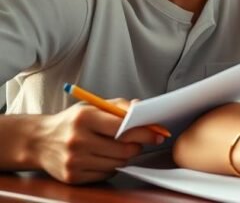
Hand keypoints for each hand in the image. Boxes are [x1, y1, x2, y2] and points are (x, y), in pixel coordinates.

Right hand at [30, 99, 164, 183]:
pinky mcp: (72, 176)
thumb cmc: (70, 122)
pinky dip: (110, 167)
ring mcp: (74, 161)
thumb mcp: (92, 106)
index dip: (145, 130)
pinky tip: (102, 157)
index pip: (124, 127)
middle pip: (124, 149)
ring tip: (116, 148)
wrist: (38, 141)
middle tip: (137, 142)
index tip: (158, 133)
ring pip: (117, 163)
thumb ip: (119, 106)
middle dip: (137, 145)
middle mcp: (77, 140)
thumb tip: (143, 108)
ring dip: (124, 156)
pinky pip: (105, 174)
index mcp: (84, 118)